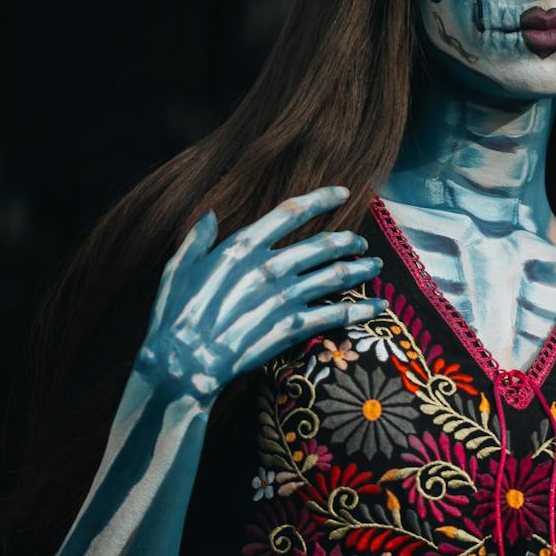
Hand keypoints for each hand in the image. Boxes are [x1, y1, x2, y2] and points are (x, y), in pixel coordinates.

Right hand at [136, 185, 387, 405]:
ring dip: (360, 269)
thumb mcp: (178, 268)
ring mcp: (284, 297)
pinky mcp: (292, 328)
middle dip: (348, 240)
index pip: (291, 212)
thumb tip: (209, 215)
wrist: (183, 364)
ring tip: (376, 265)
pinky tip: (380, 308)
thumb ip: (197, 239)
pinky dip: (361, 310)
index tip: (343, 192)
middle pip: (322, 245)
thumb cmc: (175, 316)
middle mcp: (270, 267)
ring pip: (335, 276)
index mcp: (242, 247)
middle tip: (361, 241)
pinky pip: (336, 315)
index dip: (322, 199)